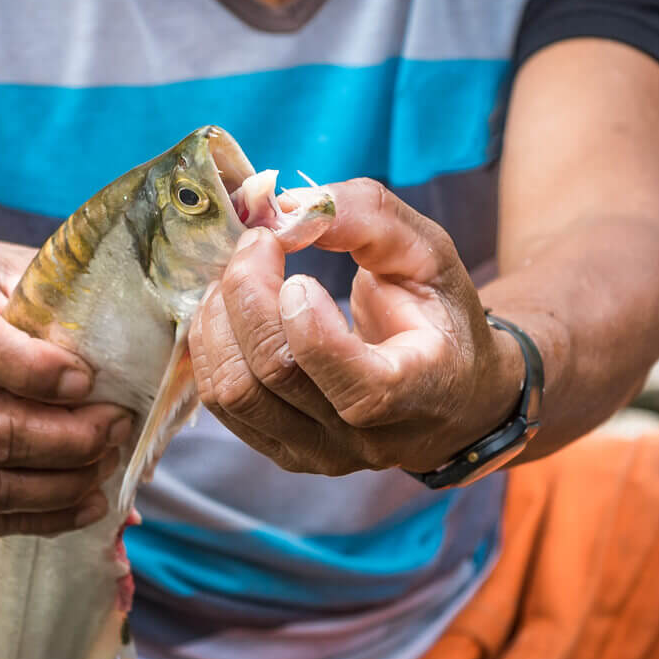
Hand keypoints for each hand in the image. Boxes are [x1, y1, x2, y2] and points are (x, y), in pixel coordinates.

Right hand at [0, 241, 131, 534]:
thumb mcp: (5, 267)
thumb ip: (58, 297)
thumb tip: (138, 345)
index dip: (36, 370)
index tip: (87, 380)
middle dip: (69, 440)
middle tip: (117, 426)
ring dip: (61, 485)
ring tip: (107, 464)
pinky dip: (44, 518)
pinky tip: (88, 504)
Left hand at [186, 180, 523, 477]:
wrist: (447, 395)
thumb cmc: (439, 316)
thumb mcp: (430, 253)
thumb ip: (370, 217)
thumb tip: (290, 206)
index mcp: (417, 390)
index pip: (355, 383)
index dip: (307, 322)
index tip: (300, 272)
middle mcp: (364, 438)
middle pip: (276, 373)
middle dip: (248, 292)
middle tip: (256, 240)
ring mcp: (318, 453)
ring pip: (234, 392)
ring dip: (219, 317)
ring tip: (237, 273)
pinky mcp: (282, 450)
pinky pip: (220, 403)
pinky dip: (211, 344)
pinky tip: (228, 309)